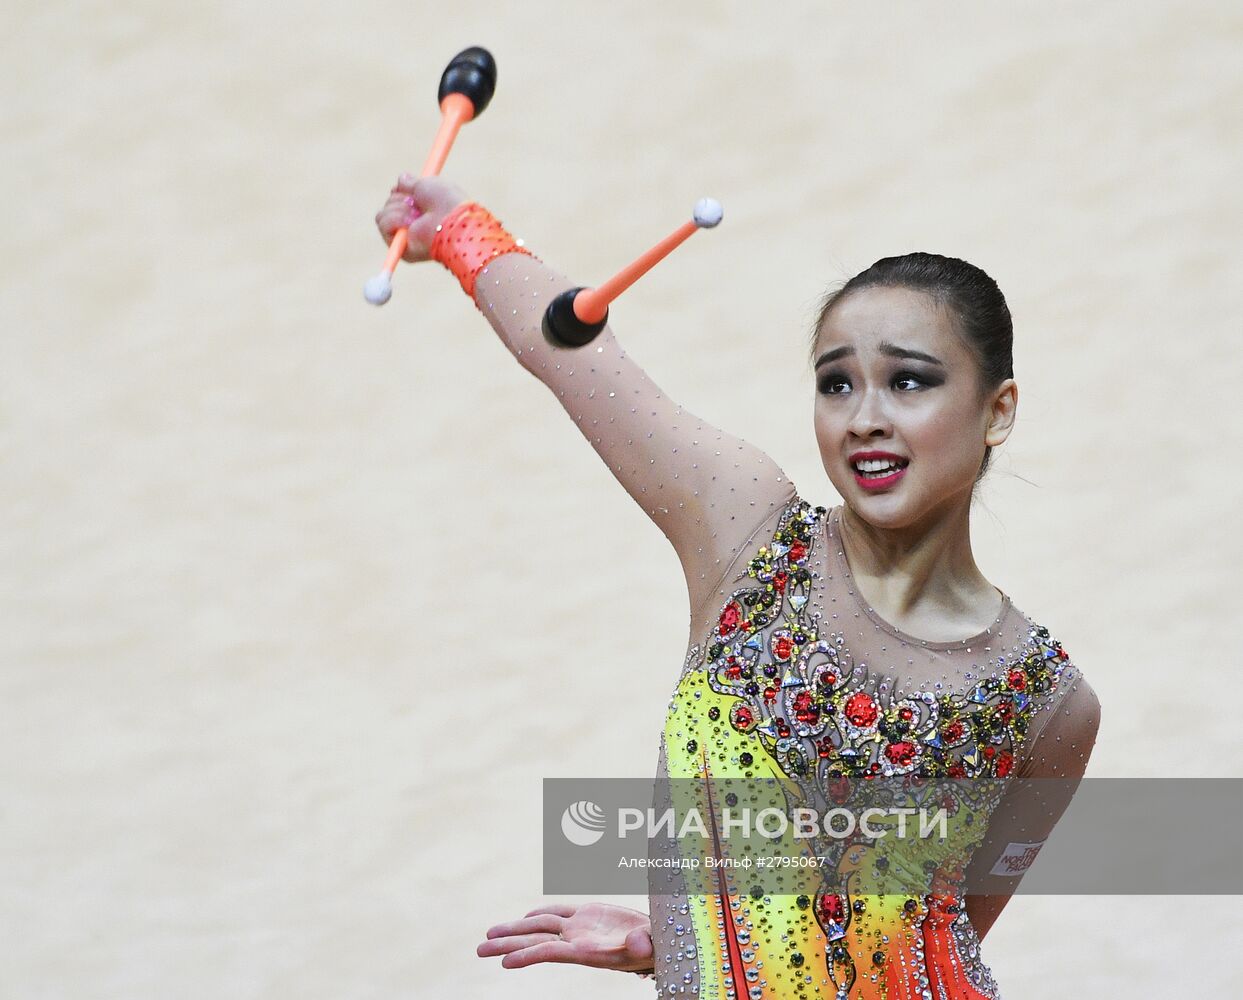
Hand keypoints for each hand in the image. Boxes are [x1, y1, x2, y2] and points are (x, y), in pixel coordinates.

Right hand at [374, 174, 467, 262]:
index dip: (399, 191)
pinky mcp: (401, 248)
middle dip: (399, 198)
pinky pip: (382, 224)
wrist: (451, 221)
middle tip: (415, 203)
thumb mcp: (426, 184)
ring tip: (415, 213)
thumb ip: (411, 182)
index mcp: (423, 210)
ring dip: (397, 208)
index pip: (399, 197)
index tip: (404, 185)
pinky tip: (409, 222)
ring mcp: (406, 238)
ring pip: (382, 214)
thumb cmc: (445, 201)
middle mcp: (413, 225)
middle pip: (388, 204)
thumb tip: (401, 179)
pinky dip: (394, 219)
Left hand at [477, 902, 654, 974]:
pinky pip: (558, 913)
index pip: (550, 951)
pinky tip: (526, 917)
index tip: (503, 964)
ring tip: (489, 933)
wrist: (662, 942)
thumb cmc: (659, 948)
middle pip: (535, 939)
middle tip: (479, 949)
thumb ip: (641, 944)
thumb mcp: (652, 947)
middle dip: (506, 943)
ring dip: (514, 928)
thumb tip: (637, 942)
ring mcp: (581, 927)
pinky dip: (539, 914)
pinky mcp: (588, 915)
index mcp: (588, 951)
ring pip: (540, 924)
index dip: (527, 955)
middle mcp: (578, 940)